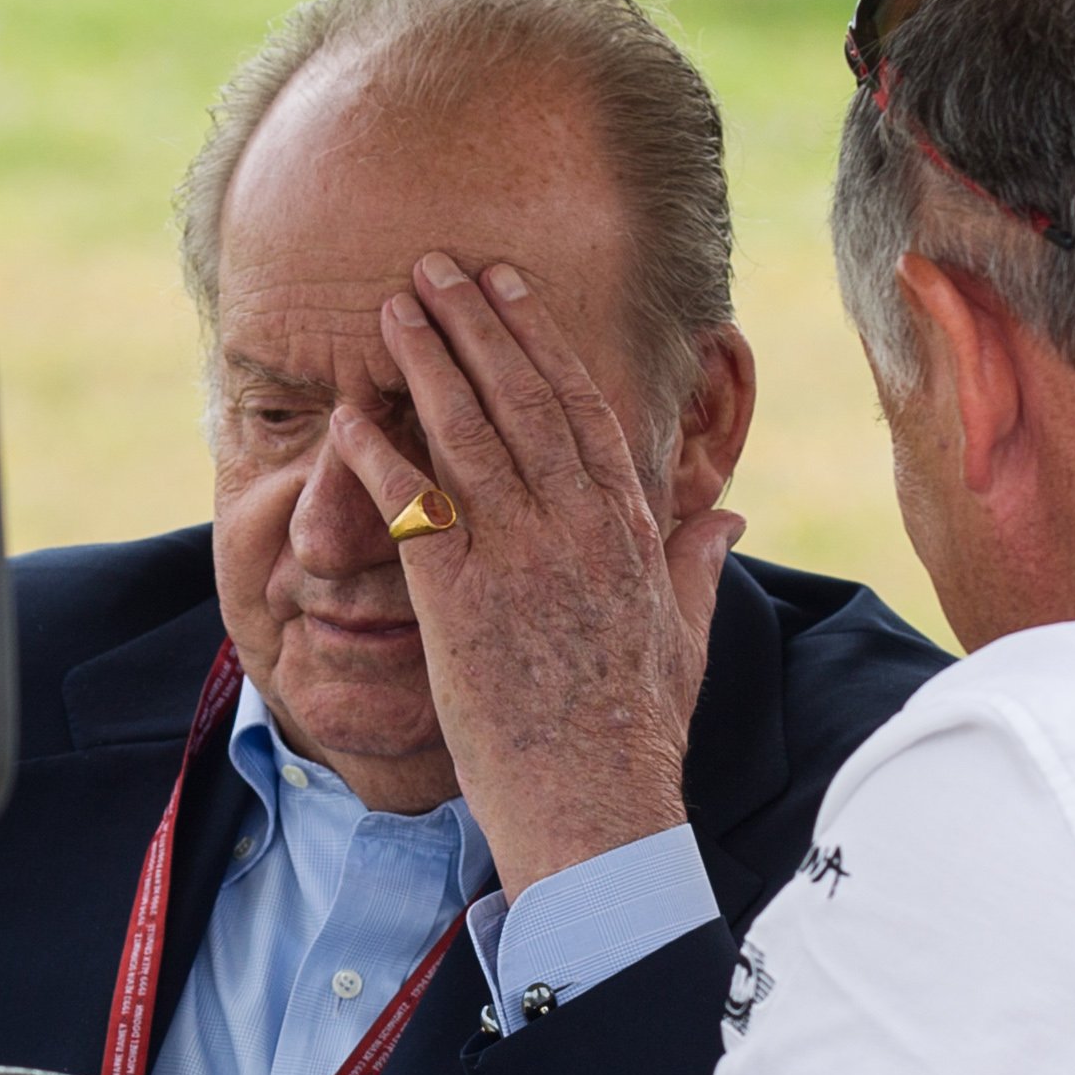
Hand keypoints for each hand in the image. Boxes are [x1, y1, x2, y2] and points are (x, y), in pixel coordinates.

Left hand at [329, 253, 743, 894]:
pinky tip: (350, 413)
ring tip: (395, 309)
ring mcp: (519, 557)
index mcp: (630, 527)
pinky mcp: (459, 599)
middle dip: (476, 322)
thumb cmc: (637, 732)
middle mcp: (577, 526)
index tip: (509, 290)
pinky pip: (412, 505)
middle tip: (436, 267)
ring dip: (426, 360)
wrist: (596, 807)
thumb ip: (697, 562)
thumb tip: (724, 518)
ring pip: (467, 431)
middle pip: (520, 396)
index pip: (582, 407)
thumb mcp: (685, 633)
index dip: (540, 340)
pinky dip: (379, 453)